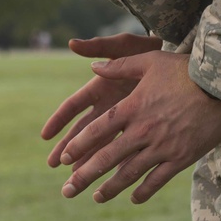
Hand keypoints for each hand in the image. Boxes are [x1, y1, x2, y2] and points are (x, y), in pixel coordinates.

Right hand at [41, 34, 162, 167]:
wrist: (175, 58)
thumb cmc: (146, 47)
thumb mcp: (123, 46)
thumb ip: (100, 47)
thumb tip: (72, 43)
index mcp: (99, 86)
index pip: (73, 105)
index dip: (59, 120)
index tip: (45, 136)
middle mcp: (108, 105)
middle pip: (83, 130)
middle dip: (69, 148)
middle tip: (54, 165)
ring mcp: (123, 117)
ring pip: (101, 143)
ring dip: (89, 159)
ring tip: (76, 177)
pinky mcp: (139, 125)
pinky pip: (126, 146)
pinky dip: (117, 161)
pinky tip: (109, 177)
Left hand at [50, 50, 220, 204]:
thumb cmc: (185, 70)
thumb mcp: (150, 61)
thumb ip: (119, 66)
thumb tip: (93, 66)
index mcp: (132, 108)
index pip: (98, 130)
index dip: (79, 145)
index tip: (63, 158)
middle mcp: (143, 130)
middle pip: (107, 157)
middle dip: (85, 176)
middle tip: (68, 189)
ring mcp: (161, 147)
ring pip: (130, 173)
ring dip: (110, 188)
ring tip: (95, 197)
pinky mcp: (180, 158)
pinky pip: (157, 180)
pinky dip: (143, 191)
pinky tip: (133, 198)